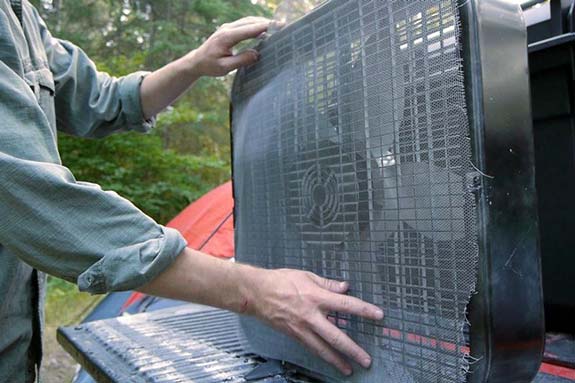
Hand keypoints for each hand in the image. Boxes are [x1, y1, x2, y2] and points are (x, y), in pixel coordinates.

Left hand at [185, 16, 272, 76]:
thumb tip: (257, 54)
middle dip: (266, 23)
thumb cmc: (210, 66)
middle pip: (250, 22)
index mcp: (226, 37)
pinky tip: (264, 29)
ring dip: (261, 22)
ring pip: (248, 21)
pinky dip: (255, 25)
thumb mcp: (225, 68)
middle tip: (282, 26)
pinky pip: (244, 23)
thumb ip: (241, 61)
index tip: (278, 27)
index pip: (249, 29)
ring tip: (276, 27)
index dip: (264, 27)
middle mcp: (227, 29)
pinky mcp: (229, 29)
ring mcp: (228, 27)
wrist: (197, 61)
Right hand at [246, 268, 383, 375]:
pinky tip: (330, 360)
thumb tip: (345, 287)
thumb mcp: (306, 275)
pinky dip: (322, 355)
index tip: (379, 316)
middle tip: (366, 360)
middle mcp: (311, 316)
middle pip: (336, 336)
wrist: (256, 293)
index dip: (364, 311)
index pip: (346, 305)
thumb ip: (327, 284)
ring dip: (337, 360)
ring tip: (349, 369)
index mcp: (316, 297)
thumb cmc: (281, 280)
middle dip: (352, 349)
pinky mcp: (293, 335)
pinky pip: (311, 347)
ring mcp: (301, 328)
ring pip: (322, 349)